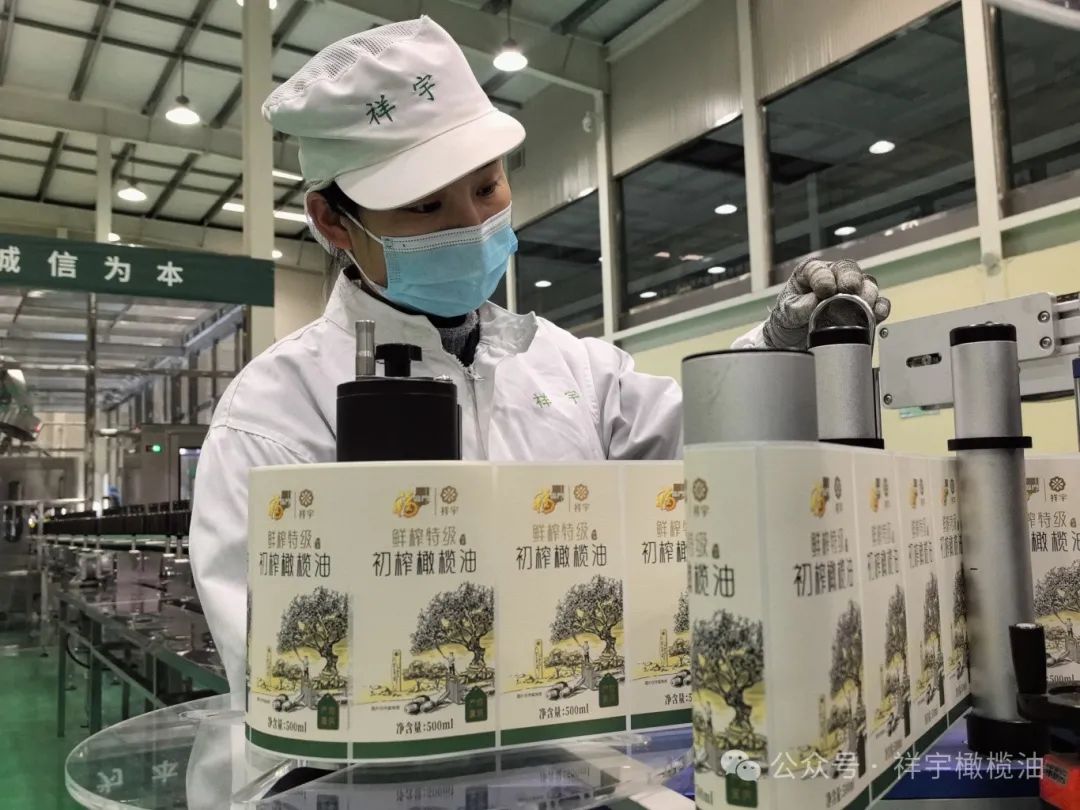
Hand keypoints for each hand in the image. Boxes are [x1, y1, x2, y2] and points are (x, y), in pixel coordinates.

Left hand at [762, 258, 890, 348]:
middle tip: (850, 289)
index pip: (819, 269)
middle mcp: (833, 278)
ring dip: (867, 293)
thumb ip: (797, 307)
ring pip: (866, 284)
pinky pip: (876, 304)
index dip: (823, 277)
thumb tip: (814, 302)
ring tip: (863, 303)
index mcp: (810, 273)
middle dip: (851, 279)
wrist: (794, 340)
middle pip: (848, 270)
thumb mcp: (785, 312)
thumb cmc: (789, 318)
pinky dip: (879, 308)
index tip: (824, 289)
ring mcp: (849, 293)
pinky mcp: (861, 310)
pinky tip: (876, 313)